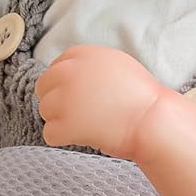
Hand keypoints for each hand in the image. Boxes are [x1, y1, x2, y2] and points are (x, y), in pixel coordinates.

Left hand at [35, 45, 170, 159]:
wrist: (152, 121)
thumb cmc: (142, 97)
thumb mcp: (117, 64)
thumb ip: (92, 66)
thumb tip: (73, 75)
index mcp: (84, 55)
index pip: (56, 66)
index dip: (62, 83)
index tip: (74, 95)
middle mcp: (70, 73)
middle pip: (44, 86)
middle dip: (55, 100)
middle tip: (75, 113)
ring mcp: (65, 99)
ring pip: (44, 111)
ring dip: (59, 120)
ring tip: (84, 125)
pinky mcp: (65, 124)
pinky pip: (49, 134)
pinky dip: (62, 139)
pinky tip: (81, 137)